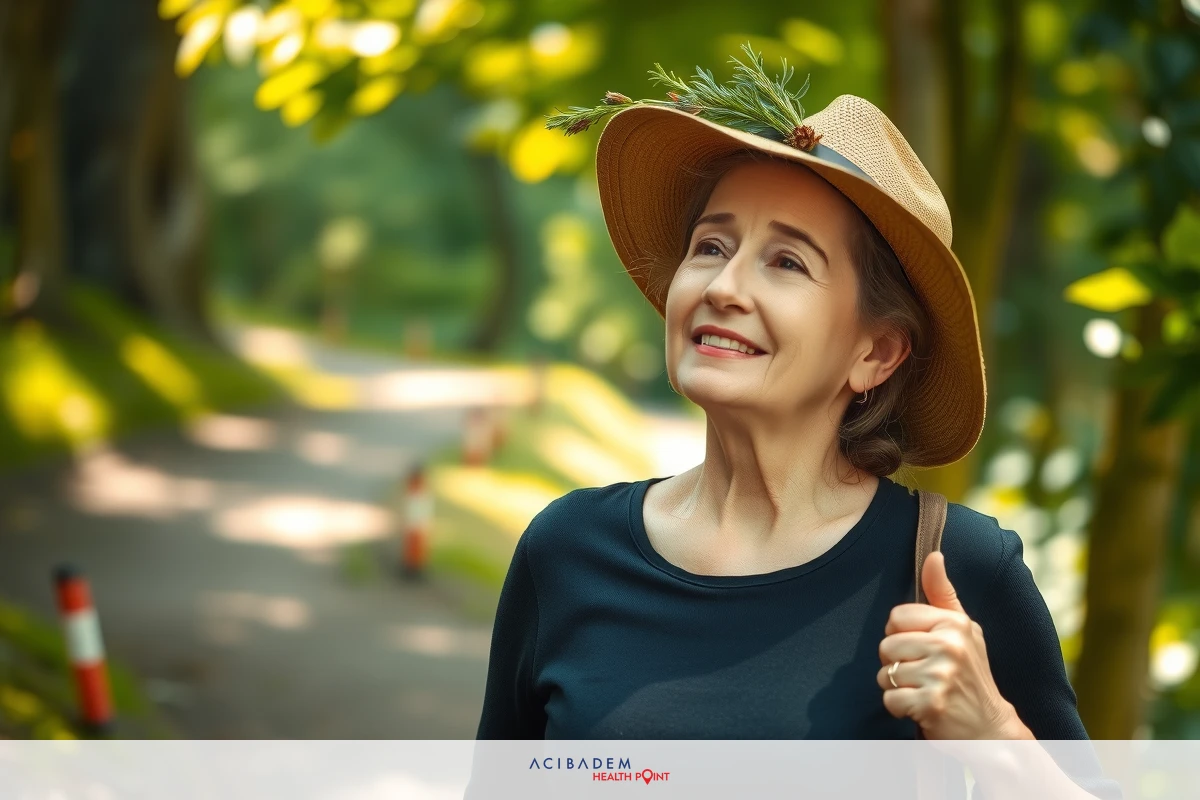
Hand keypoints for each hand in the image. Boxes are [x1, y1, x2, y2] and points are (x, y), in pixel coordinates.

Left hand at [877, 551, 1026, 739]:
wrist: (990, 728)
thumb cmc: (970, 674)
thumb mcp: (962, 629)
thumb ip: (942, 594)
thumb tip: (934, 555)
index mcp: (954, 623)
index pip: (896, 617)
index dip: (901, 635)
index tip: (921, 649)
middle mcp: (950, 646)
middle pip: (886, 646)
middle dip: (897, 663)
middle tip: (923, 675)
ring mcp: (942, 676)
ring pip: (886, 674)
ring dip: (898, 687)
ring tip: (923, 690)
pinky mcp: (932, 704)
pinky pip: (890, 699)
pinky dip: (900, 708)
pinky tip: (922, 708)